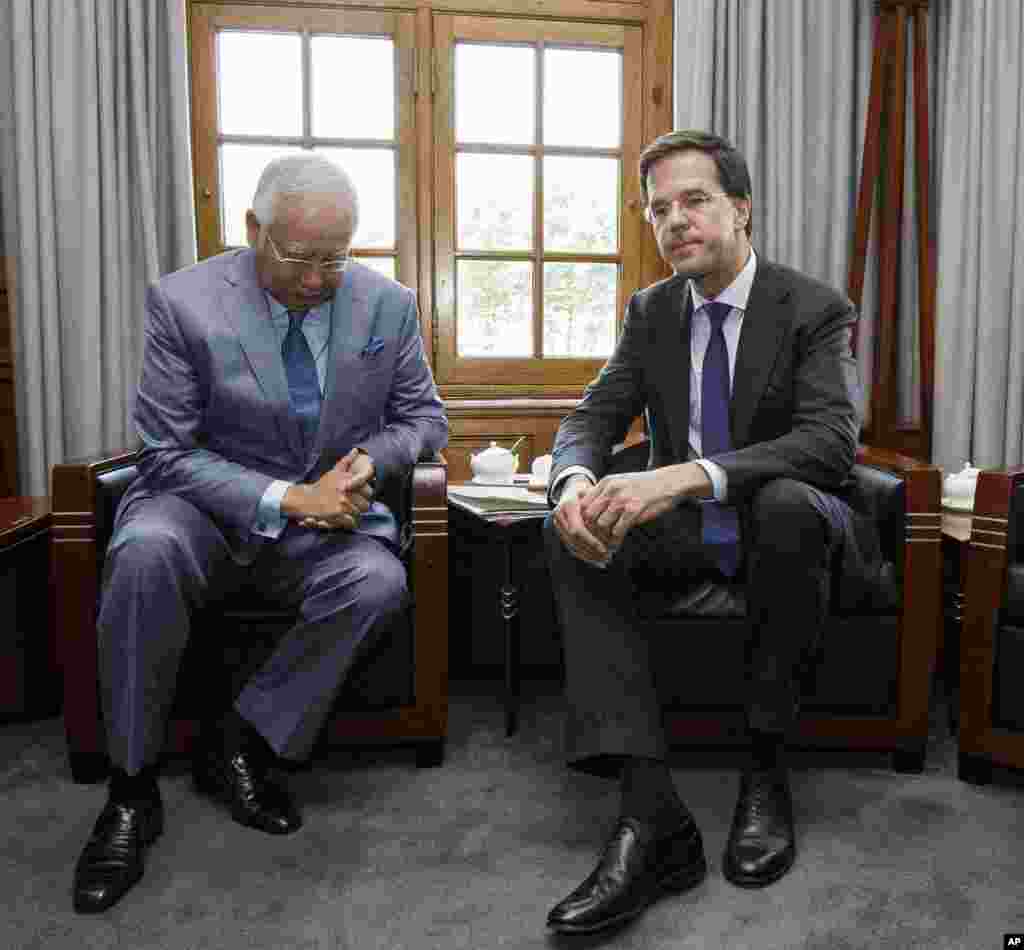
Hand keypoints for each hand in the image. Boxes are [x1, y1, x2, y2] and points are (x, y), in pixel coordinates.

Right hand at [284, 449, 375, 530]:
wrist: (304, 499)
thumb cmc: (321, 486)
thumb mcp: (334, 472)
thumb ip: (346, 461)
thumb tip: (356, 450)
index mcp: (346, 480)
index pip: (368, 489)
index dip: (366, 494)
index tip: (362, 494)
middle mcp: (345, 490)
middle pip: (366, 504)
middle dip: (361, 507)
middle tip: (353, 506)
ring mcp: (341, 502)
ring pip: (358, 513)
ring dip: (354, 515)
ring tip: (346, 512)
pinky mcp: (337, 514)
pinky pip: (351, 522)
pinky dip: (348, 523)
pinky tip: (342, 519)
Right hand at [552, 475, 613, 565]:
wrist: (574, 487)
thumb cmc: (590, 491)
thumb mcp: (598, 496)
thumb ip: (603, 510)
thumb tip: (614, 529)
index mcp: (568, 505)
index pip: (577, 530)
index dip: (591, 541)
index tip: (604, 549)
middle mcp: (559, 514)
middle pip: (573, 539)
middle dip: (590, 550)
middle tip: (606, 557)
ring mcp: (557, 522)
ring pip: (571, 544)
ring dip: (587, 554)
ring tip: (602, 559)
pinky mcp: (559, 529)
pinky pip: (569, 545)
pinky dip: (582, 553)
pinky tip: (594, 558)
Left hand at [580, 462, 710, 546]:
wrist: (669, 482)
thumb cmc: (644, 486)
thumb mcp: (620, 482)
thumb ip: (604, 494)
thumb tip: (586, 511)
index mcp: (606, 482)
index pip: (584, 504)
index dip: (584, 519)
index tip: (590, 528)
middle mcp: (612, 489)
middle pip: (590, 515)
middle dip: (592, 528)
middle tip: (598, 537)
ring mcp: (623, 498)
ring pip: (602, 523)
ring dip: (605, 534)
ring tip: (608, 539)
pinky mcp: (634, 509)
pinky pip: (618, 529)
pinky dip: (617, 537)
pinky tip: (619, 539)